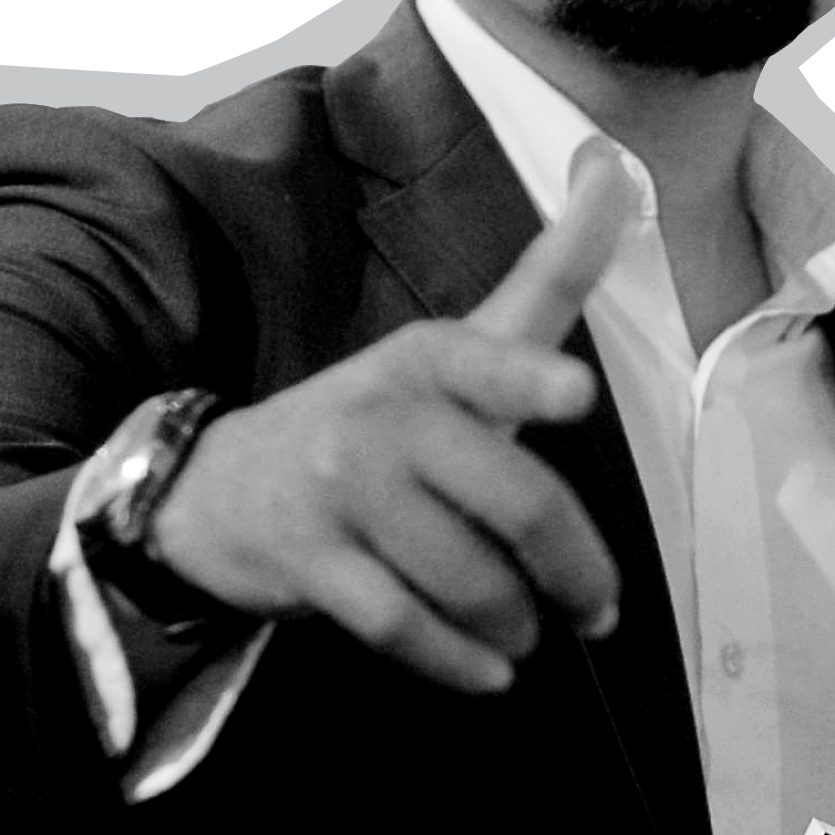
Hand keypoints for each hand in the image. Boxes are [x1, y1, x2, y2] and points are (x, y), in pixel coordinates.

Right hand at [151, 151, 636, 692]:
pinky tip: (487, 671)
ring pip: (467, 576)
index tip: (573, 399)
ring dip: (515, 621)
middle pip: (513, 502)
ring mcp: (340, 492)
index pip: (484, 360)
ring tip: (527, 631)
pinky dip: (458, 661)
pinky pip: (403, 627)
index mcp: (428, 358)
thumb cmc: (375, 422)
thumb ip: (546, 276)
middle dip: (576, 569)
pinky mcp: (310, 562)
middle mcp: (383, 416)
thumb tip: (619, 162)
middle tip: (598, 607)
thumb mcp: (451, 347)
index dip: (528, 383)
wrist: (215, 487)